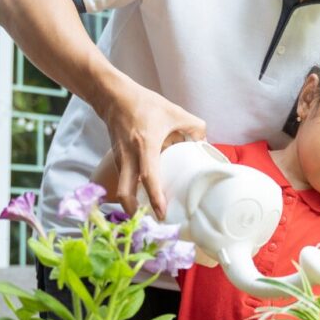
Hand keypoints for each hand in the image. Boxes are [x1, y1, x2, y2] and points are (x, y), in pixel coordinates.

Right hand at [99, 79, 205, 218]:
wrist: (113, 96)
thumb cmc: (144, 104)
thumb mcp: (174, 111)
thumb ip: (195, 126)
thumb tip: (205, 142)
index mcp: (145, 144)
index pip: (149, 176)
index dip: (155, 197)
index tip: (162, 213)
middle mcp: (129, 155)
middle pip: (125, 191)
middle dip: (133, 211)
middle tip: (149, 223)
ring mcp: (120, 158)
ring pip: (122, 188)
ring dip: (131, 204)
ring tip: (146, 216)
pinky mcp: (116, 159)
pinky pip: (123, 181)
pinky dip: (130, 192)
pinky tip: (141, 197)